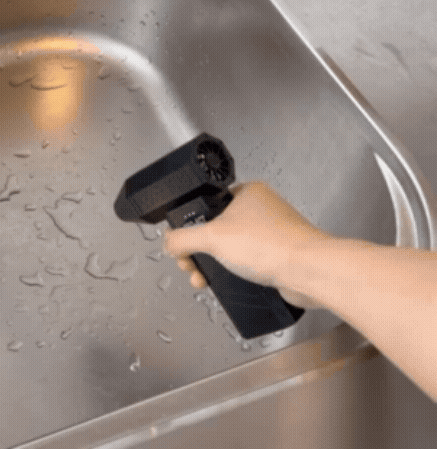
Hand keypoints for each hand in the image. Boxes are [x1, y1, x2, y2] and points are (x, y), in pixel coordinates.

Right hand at [163, 181, 326, 308]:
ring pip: (231, 249)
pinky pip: (248, 263)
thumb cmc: (271, 245)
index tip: (182, 245)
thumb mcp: (212, 238)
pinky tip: (228, 284)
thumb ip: (182, 238)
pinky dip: (234, 274)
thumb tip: (168, 242)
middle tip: (190, 265)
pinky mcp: (279, 256)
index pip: (208, 205)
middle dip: (199, 252)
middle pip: (216, 230)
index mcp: (248, 193)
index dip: (190, 227)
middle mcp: (261, 210)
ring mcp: (272, 233)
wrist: (308, 271)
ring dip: (213, 266)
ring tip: (204, 280)